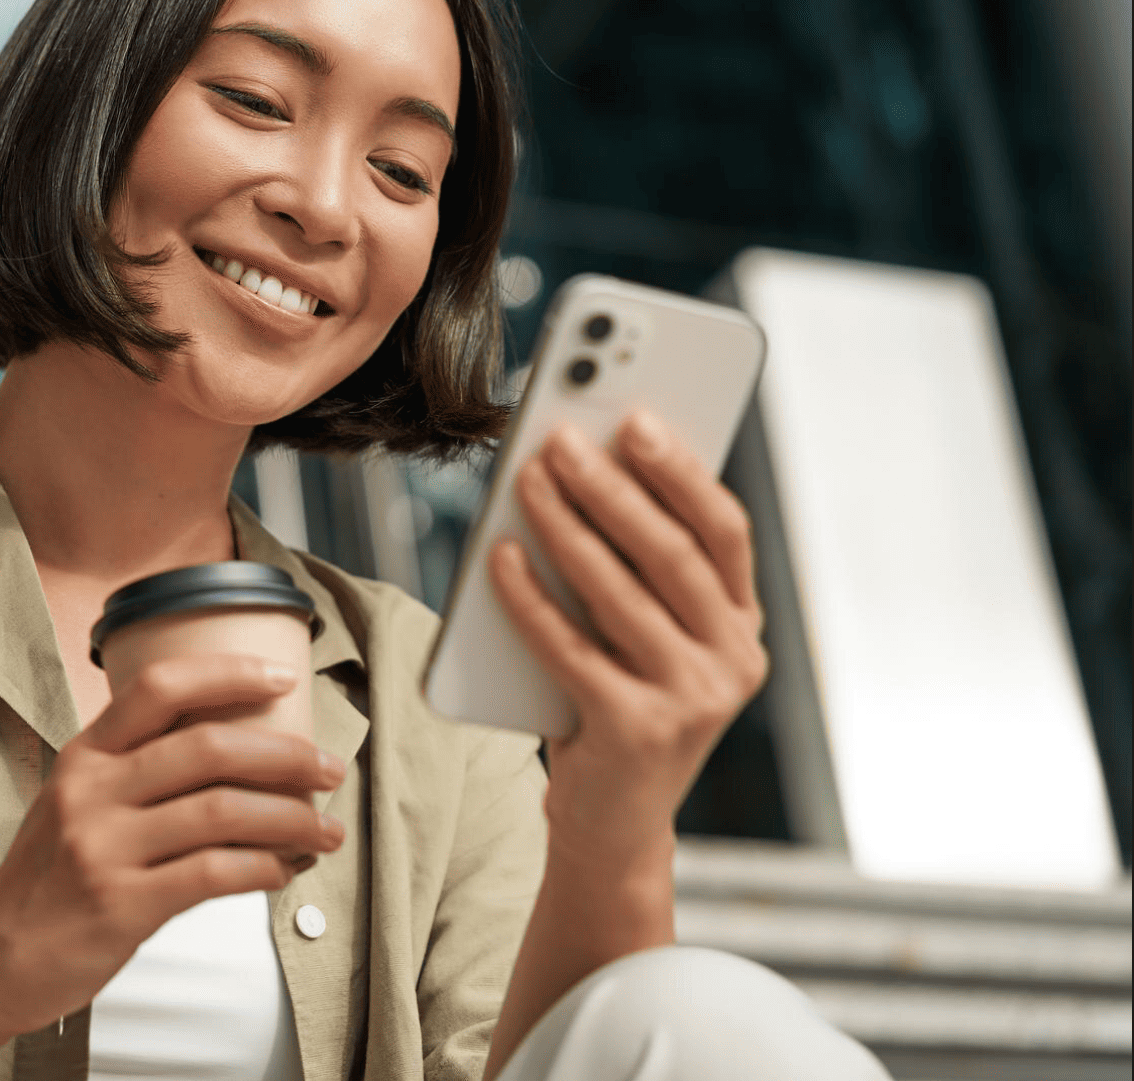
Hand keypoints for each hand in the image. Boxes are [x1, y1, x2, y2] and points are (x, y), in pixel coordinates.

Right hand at [0, 654, 345, 1038]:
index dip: (228, 672)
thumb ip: (137, 771)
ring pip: (222, 811)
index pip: (160, 686)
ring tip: (327, 832)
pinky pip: (213, 874)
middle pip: (208, 746)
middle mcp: (92, 790)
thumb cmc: (46, 880)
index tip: (281, 677)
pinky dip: (262, 869)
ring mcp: (104, 847)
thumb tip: (238, 755)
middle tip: (329, 769)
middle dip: (286, 755)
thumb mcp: (75, 802)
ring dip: (291, 819)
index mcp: (85, 755)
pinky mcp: (121, 904)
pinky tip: (282, 872)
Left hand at [488, 411, 766, 870]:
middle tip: (561, 436)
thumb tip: (582, 470)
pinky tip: (500, 555)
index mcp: (741, 625)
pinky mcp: (636, 732)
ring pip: (619, 593)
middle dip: (612, 486)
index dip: (680, 470)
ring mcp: (691, 701)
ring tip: (525, 478)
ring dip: (567, 526)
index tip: (636, 416)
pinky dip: (530, 597)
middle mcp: (731, 660)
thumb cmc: (617, 704)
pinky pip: (570, 647)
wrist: (614, 824)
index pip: (722, 530)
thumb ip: (635, 570)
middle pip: (669, 553)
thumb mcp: (646, 637)